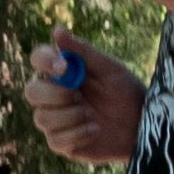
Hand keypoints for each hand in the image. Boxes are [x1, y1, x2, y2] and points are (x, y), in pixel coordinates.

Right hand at [19, 27, 142, 165]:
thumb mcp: (108, 69)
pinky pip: (55, 140)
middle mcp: (53, 95)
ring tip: (93, 116)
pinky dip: (77, 134)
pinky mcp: (61, 143)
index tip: (63, 67)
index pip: (38, 59)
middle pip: (31, 92)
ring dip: (70, 116)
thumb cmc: (125, 93)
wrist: (141, 126)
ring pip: (42, 118)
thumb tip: (57, 30)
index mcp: (62, 73)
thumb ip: (83, 51)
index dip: (44, 61)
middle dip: (55, 95)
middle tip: (78, 96)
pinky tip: (95, 129)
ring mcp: (55, 120)